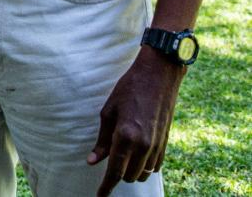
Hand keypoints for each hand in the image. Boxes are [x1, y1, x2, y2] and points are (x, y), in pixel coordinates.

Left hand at [87, 45, 185, 195]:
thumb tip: (92, 161)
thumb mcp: (109, 110)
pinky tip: (138, 152)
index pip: (115, 172)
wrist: (159, 74)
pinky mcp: (166, 142)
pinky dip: (145, 165)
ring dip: (132, 170)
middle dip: (118, 173)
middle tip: (110, 157)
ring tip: (124, 154)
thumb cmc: (129, 88)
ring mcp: (157, 145)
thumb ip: (102, 140)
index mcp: (125, 136)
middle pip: (129, 176)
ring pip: (143, 173)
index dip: (106, 187)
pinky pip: (155, 166)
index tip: (100, 196)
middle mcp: (143, 145)